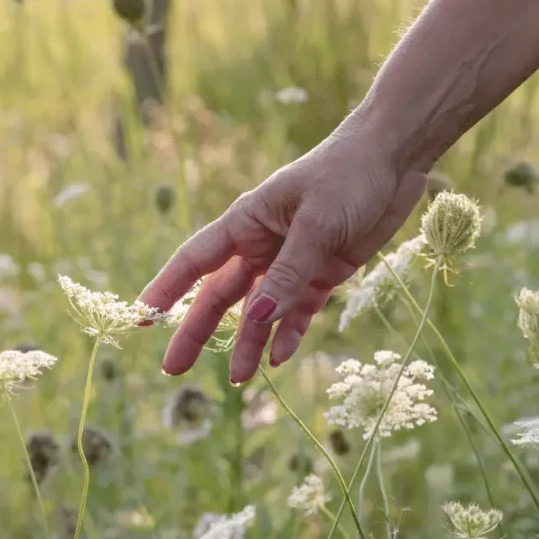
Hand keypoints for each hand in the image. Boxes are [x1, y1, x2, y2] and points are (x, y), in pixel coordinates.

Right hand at [139, 114, 426, 383]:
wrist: (395, 159)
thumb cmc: (348, 174)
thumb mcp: (318, 224)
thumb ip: (288, 273)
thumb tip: (255, 320)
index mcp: (247, 222)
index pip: (196, 260)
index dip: (167, 289)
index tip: (143, 318)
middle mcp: (263, 245)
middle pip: (222, 295)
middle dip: (199, 332)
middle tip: (175, 369)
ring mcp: (292, 262)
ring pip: (261, 311)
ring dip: (249, 344)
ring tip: (239, 379)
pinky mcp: (323, 274)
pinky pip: (299, 311)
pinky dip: (290, 334)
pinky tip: (279, 358)